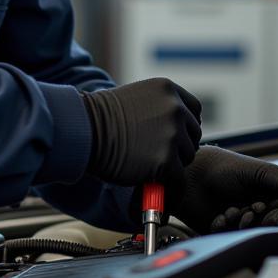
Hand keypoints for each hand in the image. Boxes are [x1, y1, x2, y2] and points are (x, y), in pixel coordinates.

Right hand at [81, 78, 201, 185]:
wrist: (83, 131)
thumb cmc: (101, 119)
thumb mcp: (136, 99)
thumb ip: (160, 108)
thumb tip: (177, 131)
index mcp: (168, 90)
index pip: (194, 111)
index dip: (185, 126)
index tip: (173, 137)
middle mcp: (175, 108)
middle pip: (193, 134)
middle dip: (179, 147)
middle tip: (157, 155)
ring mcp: (172, 134)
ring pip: (187, 157)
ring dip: (172, 164)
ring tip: (148, 165)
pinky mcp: (166, 161)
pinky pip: (178, 180)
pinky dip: (168, 187)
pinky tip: (154, 185)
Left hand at [169, 145, 277, 234]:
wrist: (191, 173)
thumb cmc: (226, 167)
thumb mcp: (263, 171)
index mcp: (273, 197)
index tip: (273, 209)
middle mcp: (260, 212)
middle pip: (275, 230)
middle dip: (262, 221)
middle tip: (250, 209)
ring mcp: (242, 224)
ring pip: (255, 238)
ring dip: (243, 224)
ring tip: (231, 210)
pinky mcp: (225, 235)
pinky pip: (233, 242)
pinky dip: (227, 230)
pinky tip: (219, 217)